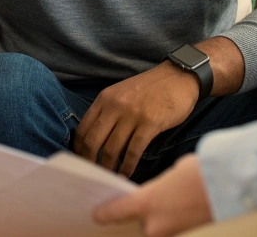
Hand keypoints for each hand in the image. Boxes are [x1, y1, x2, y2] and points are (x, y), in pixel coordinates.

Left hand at [74, 63, 199, 176]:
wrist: (177, 77)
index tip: (81, 162)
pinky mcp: (150, 123)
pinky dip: (128, 166)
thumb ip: (108, 112)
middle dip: (90, 162)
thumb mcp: (121, 94)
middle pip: (93, 141)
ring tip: (109, 179)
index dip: (79, 149)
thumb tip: (96, 140)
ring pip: (112, 148)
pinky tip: (127, 174)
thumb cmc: (150, 90)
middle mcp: (114, 106)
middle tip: (92, 176)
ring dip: (109, 168)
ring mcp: (132, 114)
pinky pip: (133, 150)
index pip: (83, 128)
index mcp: (104, 99)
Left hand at [93, 154, 212, 235]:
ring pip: (156, 232)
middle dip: (141, 219)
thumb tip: (160, 194)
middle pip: (138, 226)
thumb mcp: (174, 173)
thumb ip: (159, 187)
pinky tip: (179, 213)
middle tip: (143, 209)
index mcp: (146, 202)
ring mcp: (173, 235)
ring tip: (169, 208)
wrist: (234, 187)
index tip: (95, 216)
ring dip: (159, 224)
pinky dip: (173, 226)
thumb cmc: (203, 173)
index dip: (104, 214)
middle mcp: (155, 225)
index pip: (115, 211)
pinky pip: (173, 232)